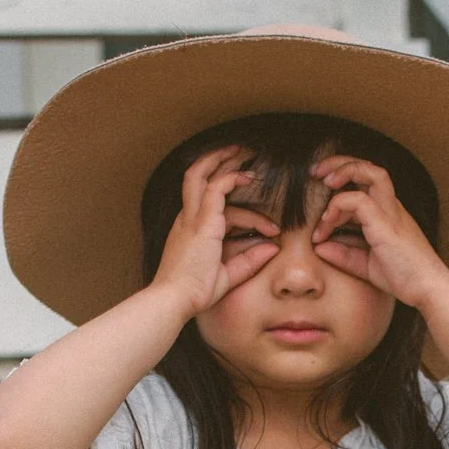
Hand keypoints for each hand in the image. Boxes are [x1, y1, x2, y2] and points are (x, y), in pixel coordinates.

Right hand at [151, 146, 279, 318]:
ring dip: (221, 159)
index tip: (272, 230)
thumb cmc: (195, 292)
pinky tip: (249, 178)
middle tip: (240, 151)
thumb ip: (249, 262)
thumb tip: (271, 249)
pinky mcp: (201, 221)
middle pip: (196, 177)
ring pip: (201, 174)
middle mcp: (187, 218)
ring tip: (243, 150)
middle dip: (217, 161)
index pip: (216, 208)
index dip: (247, 214)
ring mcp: (192, 217)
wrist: (175, 299)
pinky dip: (233, 179)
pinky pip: (217, 188)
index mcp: (190, 230)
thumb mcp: (228, 275)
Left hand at [310, 157, 448, 310]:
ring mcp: (390, 212)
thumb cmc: (403, 277)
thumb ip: (343, 255)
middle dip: (340, 162)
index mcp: (387, 212)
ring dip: (342, 171)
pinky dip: (338, 206)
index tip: (318, 196)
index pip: (364, 181)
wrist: (427, 289)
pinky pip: (358, 200)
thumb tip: (319, 247)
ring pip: (369, 172)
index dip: (340, 182)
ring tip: (323, 182)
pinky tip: (327, 223)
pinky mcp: (386, 223)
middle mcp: (390, 206)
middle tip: (315, 172)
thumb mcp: (366, 265)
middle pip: (368, 166)